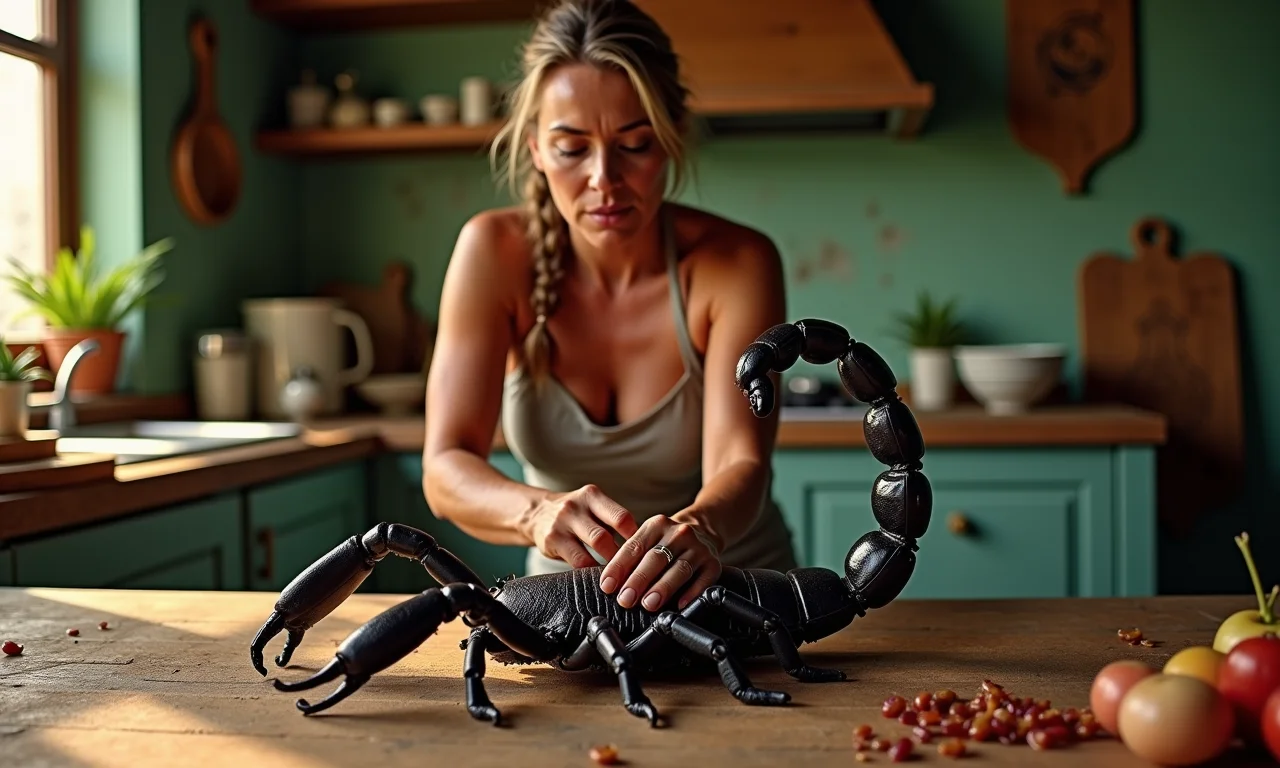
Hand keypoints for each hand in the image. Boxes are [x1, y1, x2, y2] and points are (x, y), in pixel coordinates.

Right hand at [518, 484, 638, 567]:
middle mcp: (576, 506)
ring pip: (594, 546)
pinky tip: (600, 574)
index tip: (645, 553)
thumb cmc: (576, 515)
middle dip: (623, 555)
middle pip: (607, 533)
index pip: (621, 517)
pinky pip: (577, 559)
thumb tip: (644, 545)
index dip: (636, 537)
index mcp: (592, 496)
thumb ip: (613, 521)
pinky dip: (592, 569)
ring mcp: (562, 523)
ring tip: (622, 575)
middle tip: (635, 570)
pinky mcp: (552, 540)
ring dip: (610, 563)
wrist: (536, 513)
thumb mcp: (593, 508)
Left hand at [600, 516, 722, 612]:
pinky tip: (680, 605)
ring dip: (662, 588)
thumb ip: (631, 559)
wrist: (704, 531)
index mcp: (656, 525)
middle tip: (625, 600)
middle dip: (639, 580)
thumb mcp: (648, 541)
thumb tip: (610, 586)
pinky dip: (691, 593)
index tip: (607, 586)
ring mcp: (698, 548)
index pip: (634, 546)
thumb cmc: (667, 544)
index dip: (619, 567)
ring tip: (648, 604)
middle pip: (656, 558)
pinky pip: (703, 580)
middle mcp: (679, 533)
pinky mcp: (714, 563)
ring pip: (679, 569)